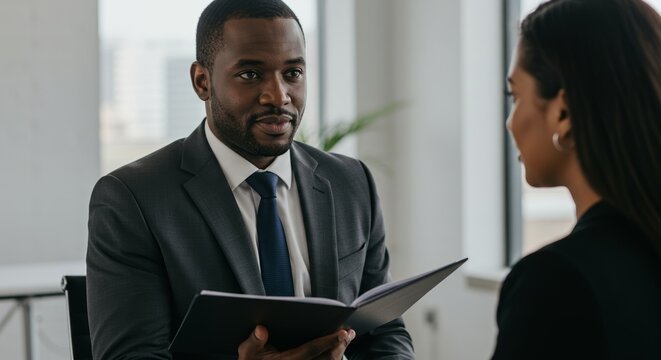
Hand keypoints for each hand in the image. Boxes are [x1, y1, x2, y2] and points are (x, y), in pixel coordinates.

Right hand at [238, 325, 355, 359]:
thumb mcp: (247, 354)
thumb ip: (252, 341)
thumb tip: (261, 329)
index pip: (312, 350)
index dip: (328, 340)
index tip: (341, 332)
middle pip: (326, 358)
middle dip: (340, 345)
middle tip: (348, 332)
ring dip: (339, 351)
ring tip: (346, 338)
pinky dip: (333, 358)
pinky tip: (337, 350)